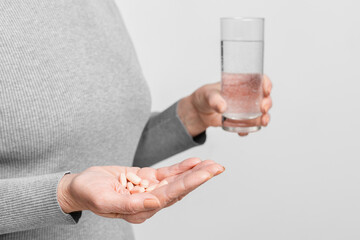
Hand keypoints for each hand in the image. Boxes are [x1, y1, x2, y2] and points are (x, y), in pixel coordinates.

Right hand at [57, 158, 223, 222]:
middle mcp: (150, 201)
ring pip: (176, 180)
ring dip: (194, 171)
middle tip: (218, 168)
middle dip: (199, 177)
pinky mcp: (146, 178)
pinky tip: (194, 161)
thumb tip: (155, 203)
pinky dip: (181, 167)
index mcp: (141, 210)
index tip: (207, 173)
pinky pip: (167, 173)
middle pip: (179, 188)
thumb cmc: (89, 194)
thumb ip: (131, 205)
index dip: (190, 183)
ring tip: (212, 164)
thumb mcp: (104, 200)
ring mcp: (149, 189)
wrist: (80, 186)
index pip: (171, 196)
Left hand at [177, 75, 272, 135]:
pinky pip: (250, 125)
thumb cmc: (204, 96)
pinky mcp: (240, 120)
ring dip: (265, 118)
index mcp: (241, 83)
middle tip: (263, 109)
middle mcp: (247, 96)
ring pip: (261, 113)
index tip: (266, 90)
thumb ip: (214, 99)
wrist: (198, 112)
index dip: (266, 83)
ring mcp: (245, 109)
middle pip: (264, 98)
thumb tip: (222, 107)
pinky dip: (249, 129)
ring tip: (263, 122)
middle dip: (267, 103)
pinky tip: (243, 132)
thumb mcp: (207, 94)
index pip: (259, 80)